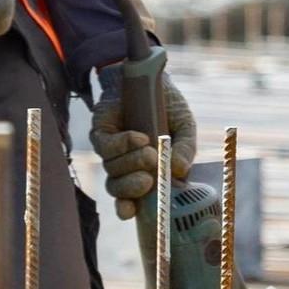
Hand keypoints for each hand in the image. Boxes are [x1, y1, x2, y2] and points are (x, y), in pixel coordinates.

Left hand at [89, 68, 197, 204]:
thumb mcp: (184, 127)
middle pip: (118, 189)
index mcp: (146, 172)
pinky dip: (123, 145)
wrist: (149, 76)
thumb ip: (187, 149)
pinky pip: (106, 147)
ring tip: (149, 148)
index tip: (133, 211)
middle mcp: (126, 166)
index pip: (132, 199)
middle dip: (131, 188)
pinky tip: (138, 137)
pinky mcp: (101, 133)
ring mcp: (112, 151)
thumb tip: (181, 172)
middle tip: (147, 179)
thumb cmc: (167, 106)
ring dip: (131, 162)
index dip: (128, 209)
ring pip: (113, 169)